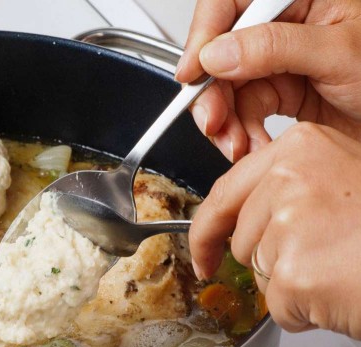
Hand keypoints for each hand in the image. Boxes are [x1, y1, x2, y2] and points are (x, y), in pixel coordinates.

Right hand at [177, 0, 360, 161]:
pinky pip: (243, 110)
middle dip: (213, 94)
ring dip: (226, 123)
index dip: (203, 36)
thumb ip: (275, 47)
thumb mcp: (340, 52)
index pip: (231, 3)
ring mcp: (279, 59)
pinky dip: (242, 134)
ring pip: (227, 87)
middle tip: (214, 123)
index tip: (192, 73)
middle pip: (221, 51)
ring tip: (238, 146)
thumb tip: (218, 53)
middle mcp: (285, 24)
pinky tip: (254, 147)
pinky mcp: (280, 90)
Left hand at [189, 122, 360, 336]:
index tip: (202, 253)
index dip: (207, 231)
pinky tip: (340, 294)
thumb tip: (242, 219)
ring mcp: (289, 225)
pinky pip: (278, 307)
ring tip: (342, 270)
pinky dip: (305, 313)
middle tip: (324, 258)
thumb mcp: (344, 180)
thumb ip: (291, 188)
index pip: (225, 194)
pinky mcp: (295, 273)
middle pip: (242, 239)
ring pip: (260, 274)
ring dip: (293, 285)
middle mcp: (289, 179)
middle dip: (272, 261)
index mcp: (300, 148)